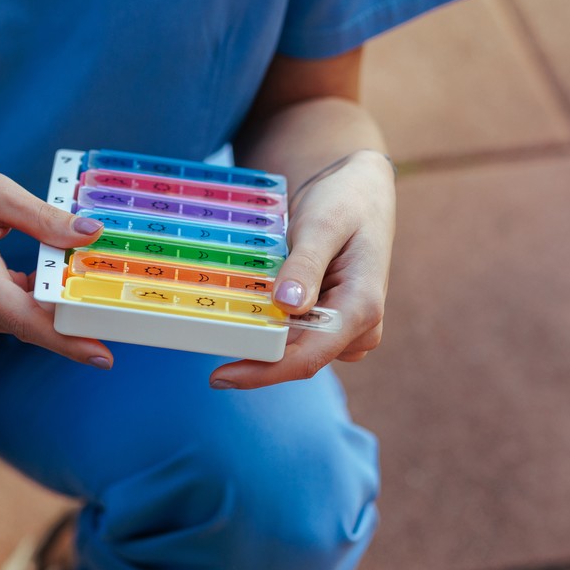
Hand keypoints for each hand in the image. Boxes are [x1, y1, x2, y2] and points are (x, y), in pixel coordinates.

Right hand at [0, 154, 112, 367]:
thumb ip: (43, 216)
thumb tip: (90, 233)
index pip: (26, 318)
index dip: (66, 340)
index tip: (103, 356)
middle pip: (31, 324)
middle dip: (76, 320)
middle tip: (121, 308)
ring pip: (25, 319)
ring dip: (59, 307)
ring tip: (96, 287)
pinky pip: (14, 311)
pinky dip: (40, 299)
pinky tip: (62, 280)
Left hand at [211, 149, 394, 389]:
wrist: (359, 192)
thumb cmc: (345, 201)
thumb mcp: (322, 224)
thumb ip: (306, 264)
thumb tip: (287, 305)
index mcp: (362, 307)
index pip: (308, 357)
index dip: (263, 372)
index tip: (221, 376)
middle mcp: (359, 328)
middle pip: (297, 358)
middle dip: (254, 354)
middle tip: (207, 336)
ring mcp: (346, 329)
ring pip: (293, 350)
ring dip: (260, 337)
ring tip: (227, 310)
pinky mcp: (331, 323)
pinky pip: (295, 336)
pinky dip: (269, 325)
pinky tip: (247, 308)